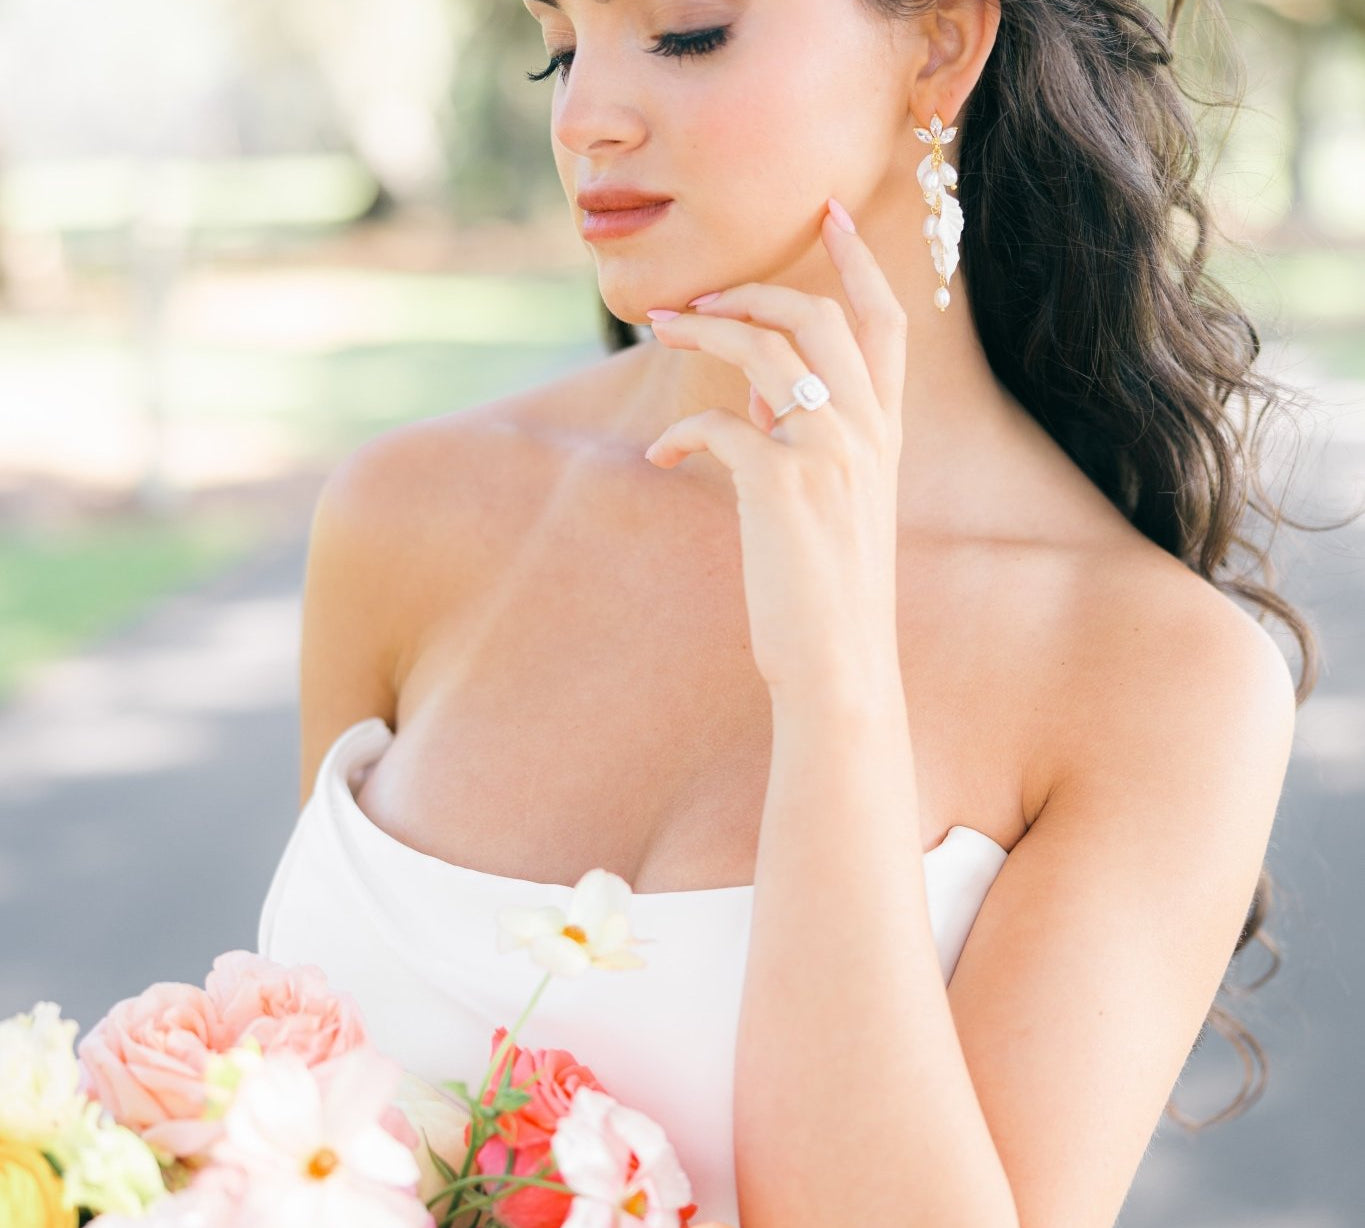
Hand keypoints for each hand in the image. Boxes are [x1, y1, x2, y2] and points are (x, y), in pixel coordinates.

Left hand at [644, 199, 907, 696]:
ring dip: (702, 328)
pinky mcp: (783, 485)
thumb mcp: (830, 501)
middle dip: (749, 288)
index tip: (827, 210)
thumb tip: (754, 392)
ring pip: (763, 348)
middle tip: (694, 298)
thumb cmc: (827, 587)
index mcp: (884, 431)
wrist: (838, 663)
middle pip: (815, 315)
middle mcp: (866, 430)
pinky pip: (718, 424)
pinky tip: (664, 458)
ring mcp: (829, 453)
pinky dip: (681, 434)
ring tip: (659, 329)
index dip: (858, 261)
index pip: (885, 322)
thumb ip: (802, 436)